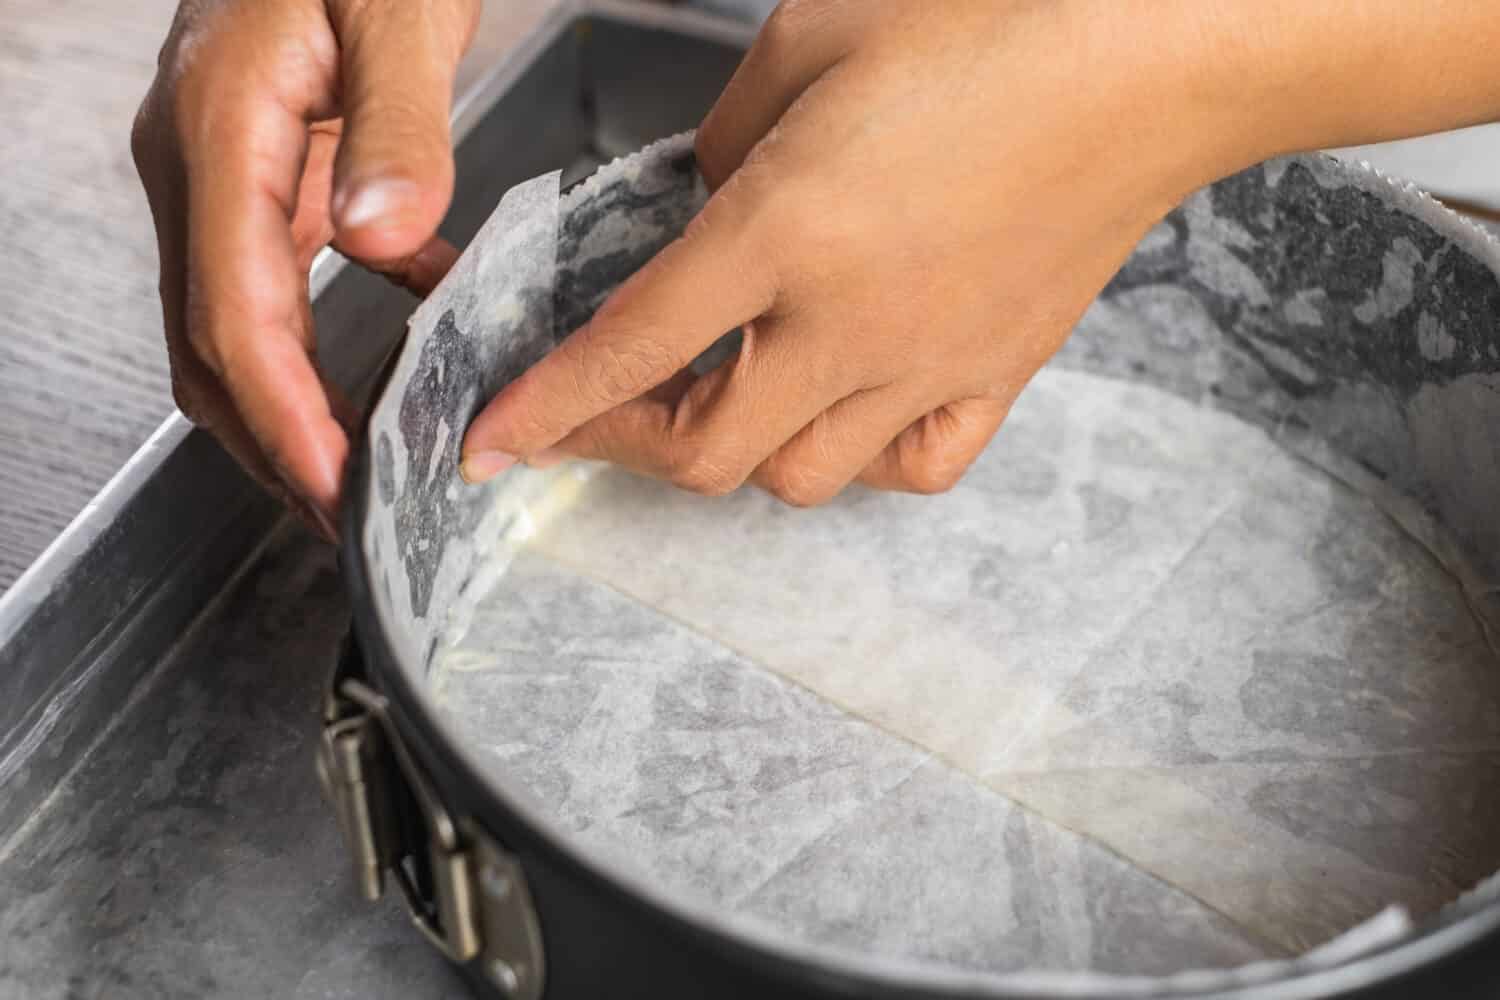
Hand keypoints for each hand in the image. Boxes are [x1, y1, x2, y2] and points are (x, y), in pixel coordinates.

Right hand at [132, 0, 477, 536]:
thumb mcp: (394, 8)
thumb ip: (397, 125)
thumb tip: (383, 240)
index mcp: (219, 131)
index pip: (233, 312)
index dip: (281, 417)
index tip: (335, 491)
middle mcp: (202, 164)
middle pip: (213, 342)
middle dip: (275, 443)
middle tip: (350, 517)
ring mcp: (229, 172)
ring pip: (240, 324)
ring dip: (296, 405)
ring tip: (367, 469)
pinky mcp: (272, 170)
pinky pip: (287, 280)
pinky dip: (339, 336)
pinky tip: (409, 353)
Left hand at [461, 0, 1233, 503]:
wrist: (1148, 55)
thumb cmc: (982, 20)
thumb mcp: (806, 43)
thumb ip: (727, 136)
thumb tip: (706, 203)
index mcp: (782, 229)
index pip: (631, 347)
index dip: (544, 406)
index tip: (486, 447)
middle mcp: (847, 323)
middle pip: (705, 449)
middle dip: (624, 444)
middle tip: (597, 412)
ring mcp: (927, 363)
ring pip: (799, 478)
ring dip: (735, 451)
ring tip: (724, 396)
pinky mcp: (997, 375)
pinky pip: (912, 469)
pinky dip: (857, 461)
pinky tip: (845, 409)